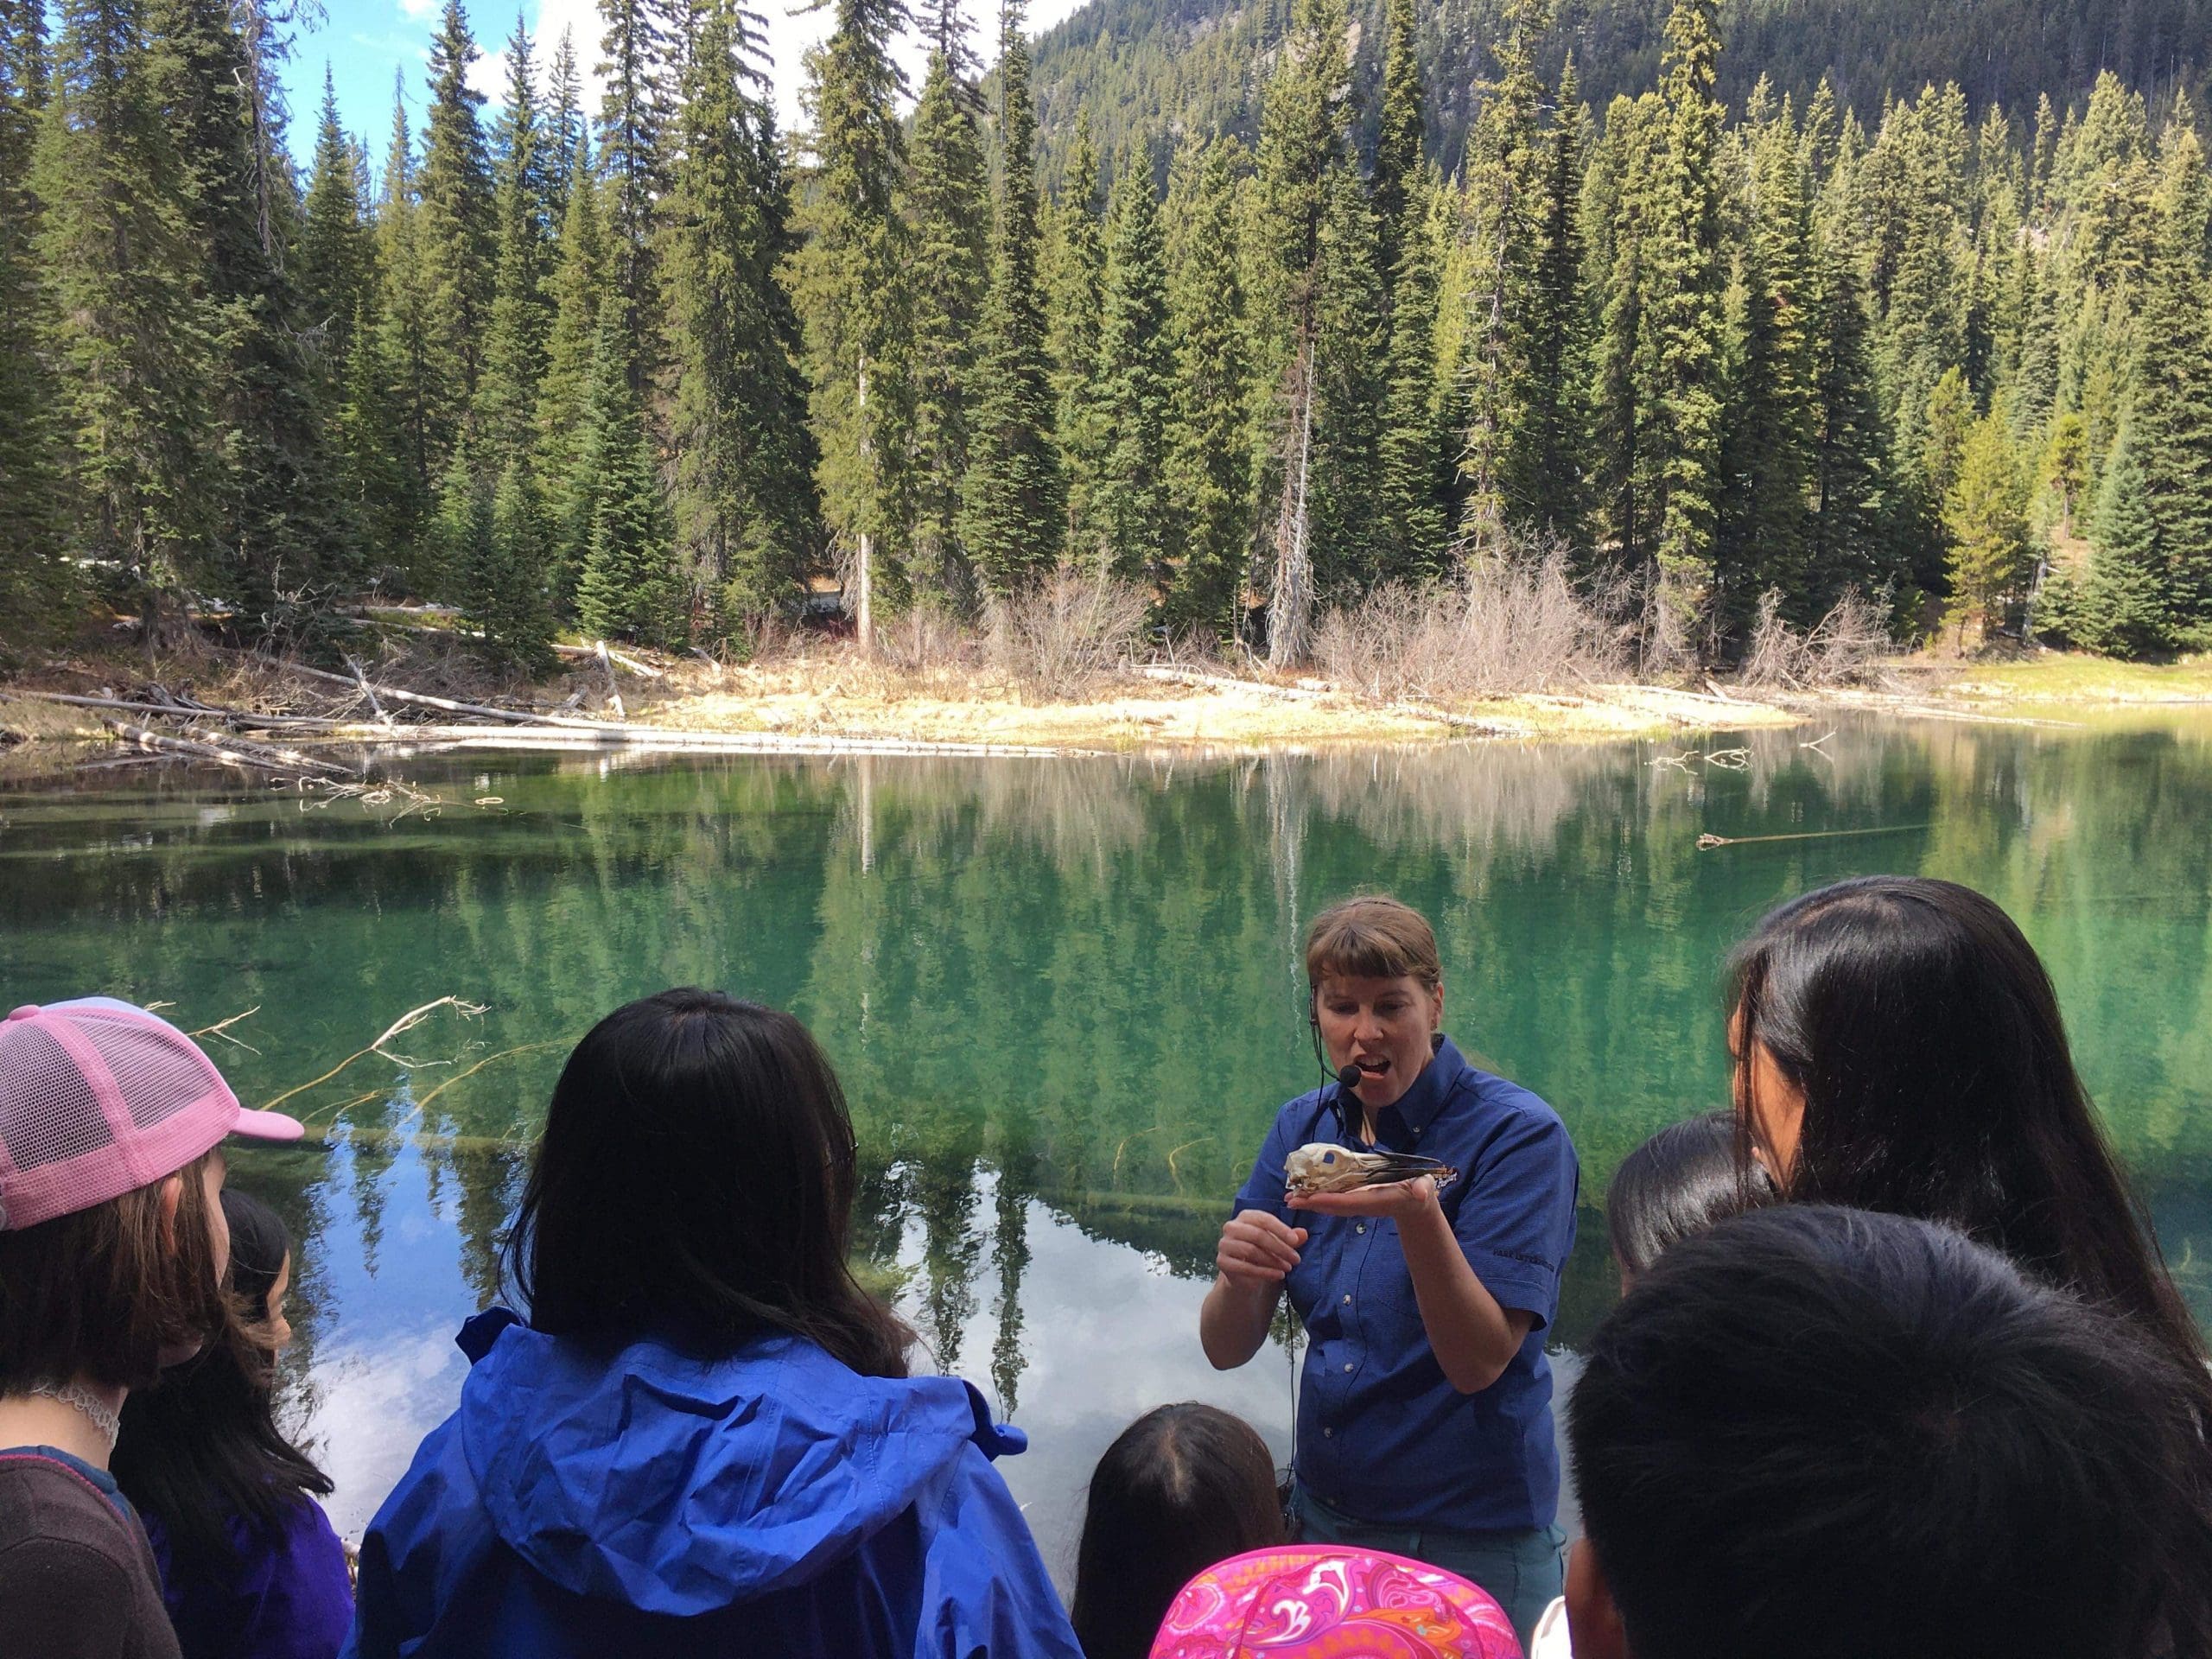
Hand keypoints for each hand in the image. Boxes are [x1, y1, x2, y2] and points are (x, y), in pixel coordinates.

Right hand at [1216, 1210, 1307, 1288]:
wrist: (1244, 1273)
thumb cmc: (1263, 1251)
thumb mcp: (1279, 1243)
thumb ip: (1290, 1238)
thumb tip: (1304, 1234)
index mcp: (1246, 1216)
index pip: (1264, 1219)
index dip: (1281, 1229)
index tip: (1296, 1241)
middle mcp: (1231, 1227)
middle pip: (1257, 1235)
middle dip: (1280, 1248)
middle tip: (1296, 1259)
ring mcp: (1224, 1244)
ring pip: (1251, 1251)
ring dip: (1273, 1261)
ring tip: (1288, 1268)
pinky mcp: (1222, 1262)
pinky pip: (1245, 1267)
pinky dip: (1264, 1272)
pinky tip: (1279, 1276)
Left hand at [1288, 1176, 1440, 1222]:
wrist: (1417, 1204)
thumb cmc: (1420, 1192)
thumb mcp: (1424, 1189)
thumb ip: (1423, 1190)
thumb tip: (1422, 1192)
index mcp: (1376, 1200)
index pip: (1348, 1202)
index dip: (1329, 1201)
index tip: (1310, 1200)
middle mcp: (1363, 1204)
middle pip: (1334, 1206)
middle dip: (1312, 1203)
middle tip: (1290, 1201)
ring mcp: (1358, 1203)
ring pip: (1331, 1203)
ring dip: (1311, 1201)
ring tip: (1291, 1198)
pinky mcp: (1357, 1198)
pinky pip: (1335, 1198)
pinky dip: (1319, 1196)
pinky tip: (1305, 1192)